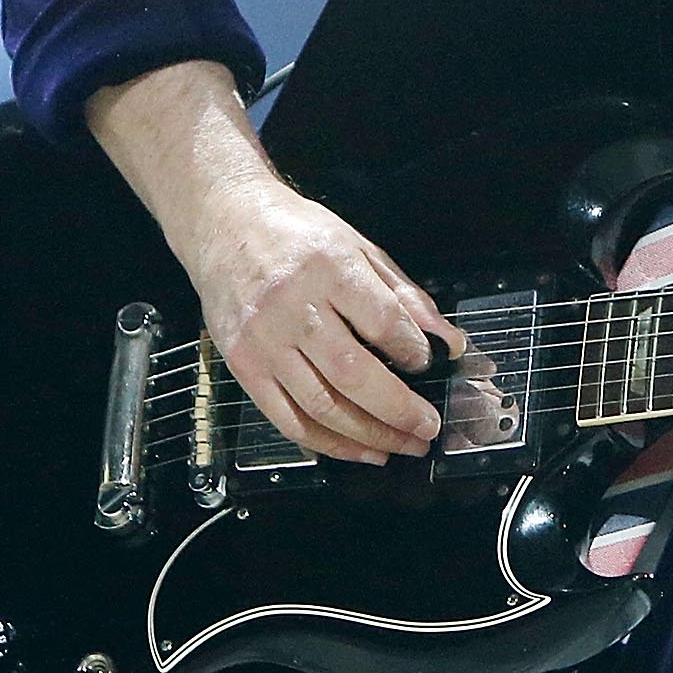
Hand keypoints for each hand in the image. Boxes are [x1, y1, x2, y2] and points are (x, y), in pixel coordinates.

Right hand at [186, 177, 475, 465]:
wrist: (225, 223)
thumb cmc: (295, 233)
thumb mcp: (359, 246)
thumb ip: (405, 295)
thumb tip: (447, 341)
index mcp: (328, 268)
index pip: (381, 321)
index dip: (412, 351)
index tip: (429, 364)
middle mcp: (293, 307)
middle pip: (352, 374)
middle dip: (398, 410)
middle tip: (427, 428)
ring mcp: (263, 341)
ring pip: (321, 406)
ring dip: (368, 436)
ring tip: (401, 445)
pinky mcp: (243, 366)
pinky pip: (287, 419)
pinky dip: (326, 443)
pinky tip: (356, 448)